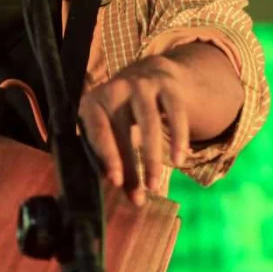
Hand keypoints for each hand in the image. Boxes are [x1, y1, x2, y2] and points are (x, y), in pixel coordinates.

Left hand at [79, 54, 190, 202]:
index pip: (98, 131)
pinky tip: (178, 159)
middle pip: (124, 132)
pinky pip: (175, 114)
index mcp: (94, 102)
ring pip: (150, 124)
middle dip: (131, 167)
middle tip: (138, 198)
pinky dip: (178, 138)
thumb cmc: (122, 112)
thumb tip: (116, 189)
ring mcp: (143, 85)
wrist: (148, 73)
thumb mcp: (109, 126)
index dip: (107, 156)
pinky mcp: (167, 86)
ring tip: (154, 186)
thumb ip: (109, 154)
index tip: (115, 181)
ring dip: (152, 159)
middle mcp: (116, 89)